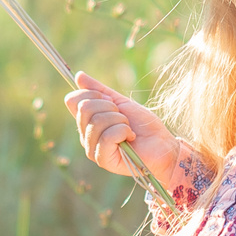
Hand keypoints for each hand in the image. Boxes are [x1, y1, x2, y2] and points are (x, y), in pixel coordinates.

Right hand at [63, 74, 178, 184]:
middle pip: (85, 108)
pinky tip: (130, 138)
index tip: (111, 101)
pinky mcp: (102, 160)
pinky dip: (123, 132)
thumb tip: (78, 76)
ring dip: (120, 121)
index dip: (93, 94)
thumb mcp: (121, 102)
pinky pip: (106, 137)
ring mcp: (92, 149)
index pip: (73, 100)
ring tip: (129, 129)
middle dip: (110, 107)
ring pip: (97, 122)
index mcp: (87, 121)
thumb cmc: (143, 124)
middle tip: (123, 118)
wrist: (162, 143)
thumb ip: (99, 90)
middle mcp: (85, 135)